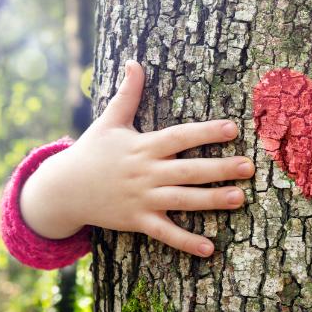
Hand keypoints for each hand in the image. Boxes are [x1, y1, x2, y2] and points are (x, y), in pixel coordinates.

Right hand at [19, 60, 253, 256]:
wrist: (62, 190)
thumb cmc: (90, 152)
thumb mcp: (109, 121)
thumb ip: (127, 94)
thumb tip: (134, 62)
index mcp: (143, 146)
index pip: (179, 137)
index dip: (205, 132)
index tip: (232, 128)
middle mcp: (146, 173)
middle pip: (189, 170)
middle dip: (220, 168)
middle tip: (249, 166)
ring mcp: (142, 199)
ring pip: (183, 201)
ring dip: (212, 200)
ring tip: (240, 198)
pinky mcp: (137, 221)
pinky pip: (165, 233)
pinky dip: (186, 242)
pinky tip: (210, 249)